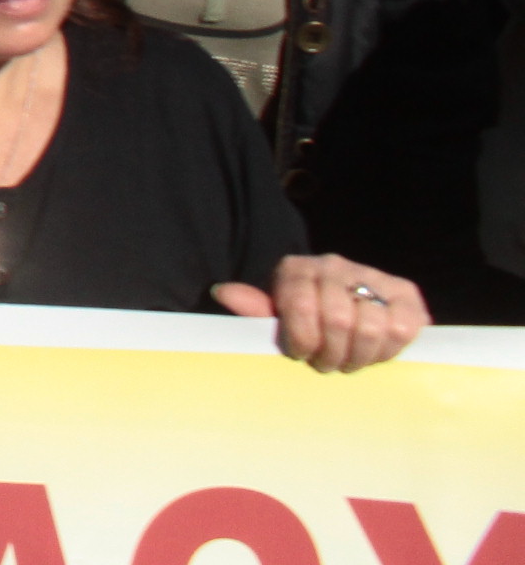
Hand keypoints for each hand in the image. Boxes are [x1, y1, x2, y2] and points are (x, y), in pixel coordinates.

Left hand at [214, 254, 428, 371]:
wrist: (348, 303)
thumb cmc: (302, 317)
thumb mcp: (275, 314)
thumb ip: (255, 308)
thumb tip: (223, 293)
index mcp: (296, 269)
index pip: (299, 306)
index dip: (301, 340)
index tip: (301, 355)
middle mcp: (334, 265)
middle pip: (338, 321)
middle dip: (331, 354)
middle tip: (327, 365)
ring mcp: (372, 275)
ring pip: (371, 326)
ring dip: (359, 356)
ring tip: (349, 362)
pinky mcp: (405, 292)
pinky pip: (403, 328)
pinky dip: (389, 350)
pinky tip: (375, 353)